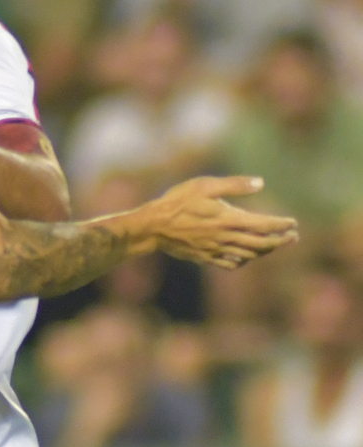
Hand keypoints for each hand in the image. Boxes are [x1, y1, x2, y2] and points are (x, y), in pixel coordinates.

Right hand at [131, 176, 298, 268]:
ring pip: (249, 255)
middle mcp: (226, 237)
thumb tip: (261, 183)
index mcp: (229, 219)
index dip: (282, 225)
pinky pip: (231, 264)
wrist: (153, 226)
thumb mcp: (204, 185)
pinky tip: (247, 256)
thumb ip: (234, 185)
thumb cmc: (177, 202)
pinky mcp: (206, 257)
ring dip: (266, 251)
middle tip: (293, 237)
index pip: (264, 224)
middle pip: (262, 244)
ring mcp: (216, 250)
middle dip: (280, 241)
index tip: (293, 223)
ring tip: (274, 245)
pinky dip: (244, 261)